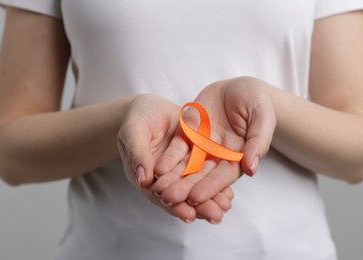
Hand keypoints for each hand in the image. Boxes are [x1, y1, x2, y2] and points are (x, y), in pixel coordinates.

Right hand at [117, 94, 232, 222]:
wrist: (149, 106)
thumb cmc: (136, 117)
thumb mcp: (133, 131)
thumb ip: (137, 153)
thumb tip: (143, 179)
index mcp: (146, 175)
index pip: (159, 196)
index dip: (174, 205)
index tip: (189, 214)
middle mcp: (164, 177)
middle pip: (181, 195)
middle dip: (199, 207)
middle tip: (215, 216)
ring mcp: (179, 168)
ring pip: (195, 186)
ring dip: (210, 198)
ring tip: (226, 206)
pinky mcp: (192, 158)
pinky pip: (204, 172)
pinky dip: (215, 181)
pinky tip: (229, 190)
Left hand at [153, 76, 275, 215]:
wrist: (238, 86)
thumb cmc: (256, 101)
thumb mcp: (262, 116)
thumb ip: (258, 141)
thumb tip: (251, 168)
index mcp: (237, 157)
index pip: (223, 176)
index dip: (210, 187)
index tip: (196, 197)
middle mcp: (217, 156)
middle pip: (200, 175)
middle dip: (185, 187)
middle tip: (169, 198)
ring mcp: (201, 146)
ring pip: (186, 166)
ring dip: (172, 178)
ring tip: (158, 189)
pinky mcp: (188, 134)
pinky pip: (177, 149)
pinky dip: (168, 159)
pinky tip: (157, 168)